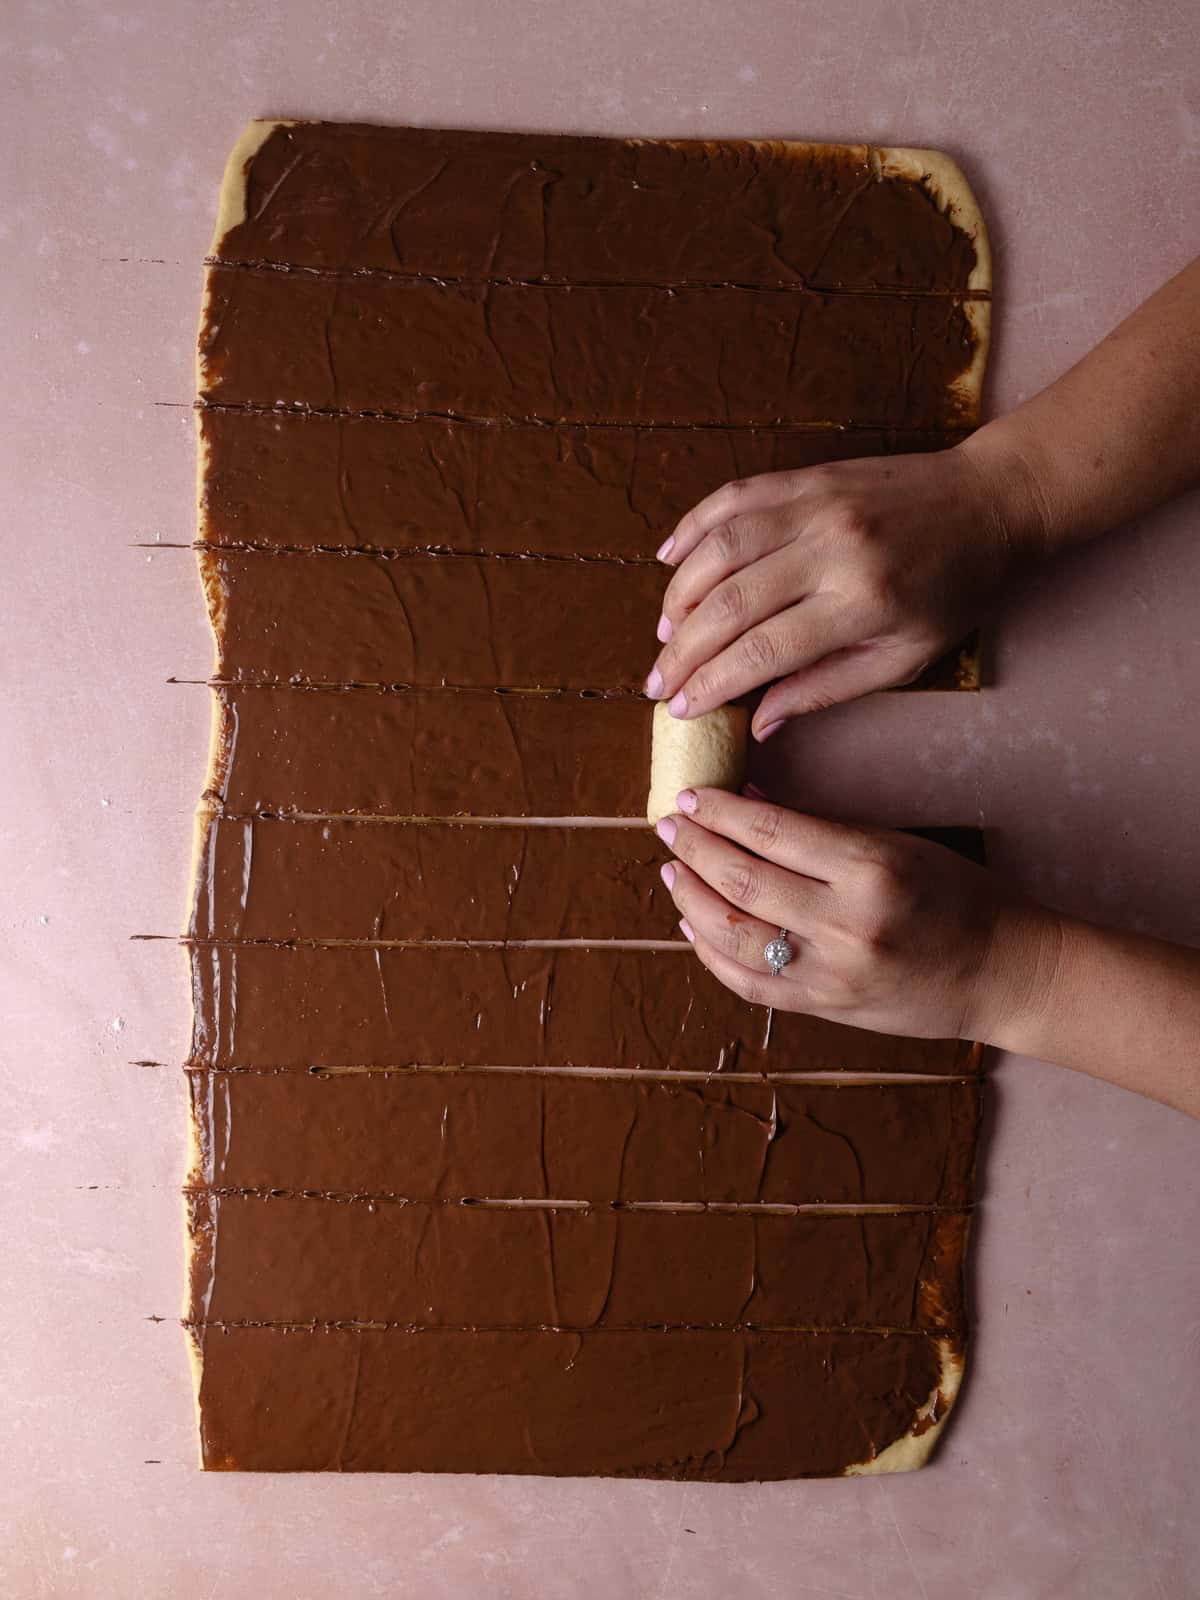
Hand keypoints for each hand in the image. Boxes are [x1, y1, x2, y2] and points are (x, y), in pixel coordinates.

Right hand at [645, 441, 1035, 738]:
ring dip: (679, 594)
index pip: (763, 651)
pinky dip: (693, 528)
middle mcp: (833, 549)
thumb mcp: (903, 658)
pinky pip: (732, 498)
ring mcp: (816, 504)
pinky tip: (669, 559)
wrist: (990, 503)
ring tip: (663, 630)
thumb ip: (825, 689)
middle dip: (682, 650)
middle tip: (657, 681)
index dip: (712, 684)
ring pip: (720, 549)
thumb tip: (757, 723)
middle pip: (730, 605)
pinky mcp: (807, 475)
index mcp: (862, 603)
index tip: (680, 708)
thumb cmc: (953, 591)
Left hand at [655, 786, 1057, 1042]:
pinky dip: (712, 955)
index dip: (720, 812)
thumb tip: (746, 800)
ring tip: (673, 872)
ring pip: (732, 935)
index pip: (771, 831)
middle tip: (670, 826)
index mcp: (870, 868)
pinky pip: (750, 984)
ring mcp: (832, 973)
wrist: (1004, 972)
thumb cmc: (958, 896)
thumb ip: (820, 831)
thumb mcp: (898, 844)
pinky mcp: (826, 1007)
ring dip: (690, 900)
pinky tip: (695, 928)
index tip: (692, 796)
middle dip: (693, 848)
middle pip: (742, 881)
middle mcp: (847, 923)